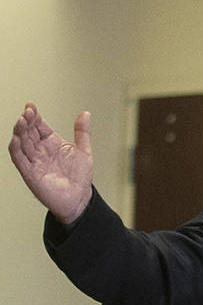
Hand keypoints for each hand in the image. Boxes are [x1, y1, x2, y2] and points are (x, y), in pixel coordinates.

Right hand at [9, 103, 93, 223]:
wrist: (80, 198)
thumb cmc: (80, 177)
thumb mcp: (84, 151)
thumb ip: (82, 132)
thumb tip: (85, 113)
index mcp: (51, 143)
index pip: (38, 126)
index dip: (34, 116)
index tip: (31, 106)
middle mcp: (40, 150)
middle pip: (28, 132)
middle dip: (26, 121)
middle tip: (27, 112)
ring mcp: (34, 161)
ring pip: (22, 143)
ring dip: (20, 131)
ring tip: (21, 121)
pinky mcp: (30, 173)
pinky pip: (19, 160)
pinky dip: (16, 149)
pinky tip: (16, 139)